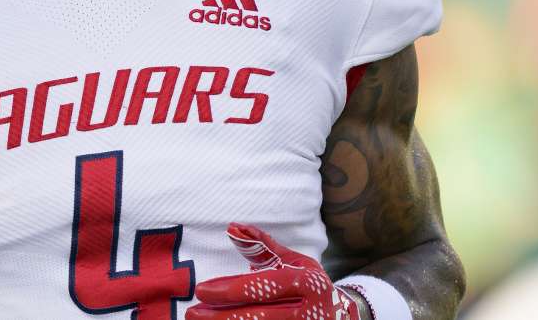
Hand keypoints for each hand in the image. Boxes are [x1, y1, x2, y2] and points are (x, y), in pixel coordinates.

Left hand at [186, 223, 358, 319]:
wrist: (346, 318)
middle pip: (259, 317)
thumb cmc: (312, 285)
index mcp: (308, 284)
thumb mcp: (295, 262)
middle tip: (192, 313)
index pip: (264, 287)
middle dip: (222, 317)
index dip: (231, 289)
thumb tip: (232, 227)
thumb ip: (263, 247)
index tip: (202, 290)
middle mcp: (309, 312)